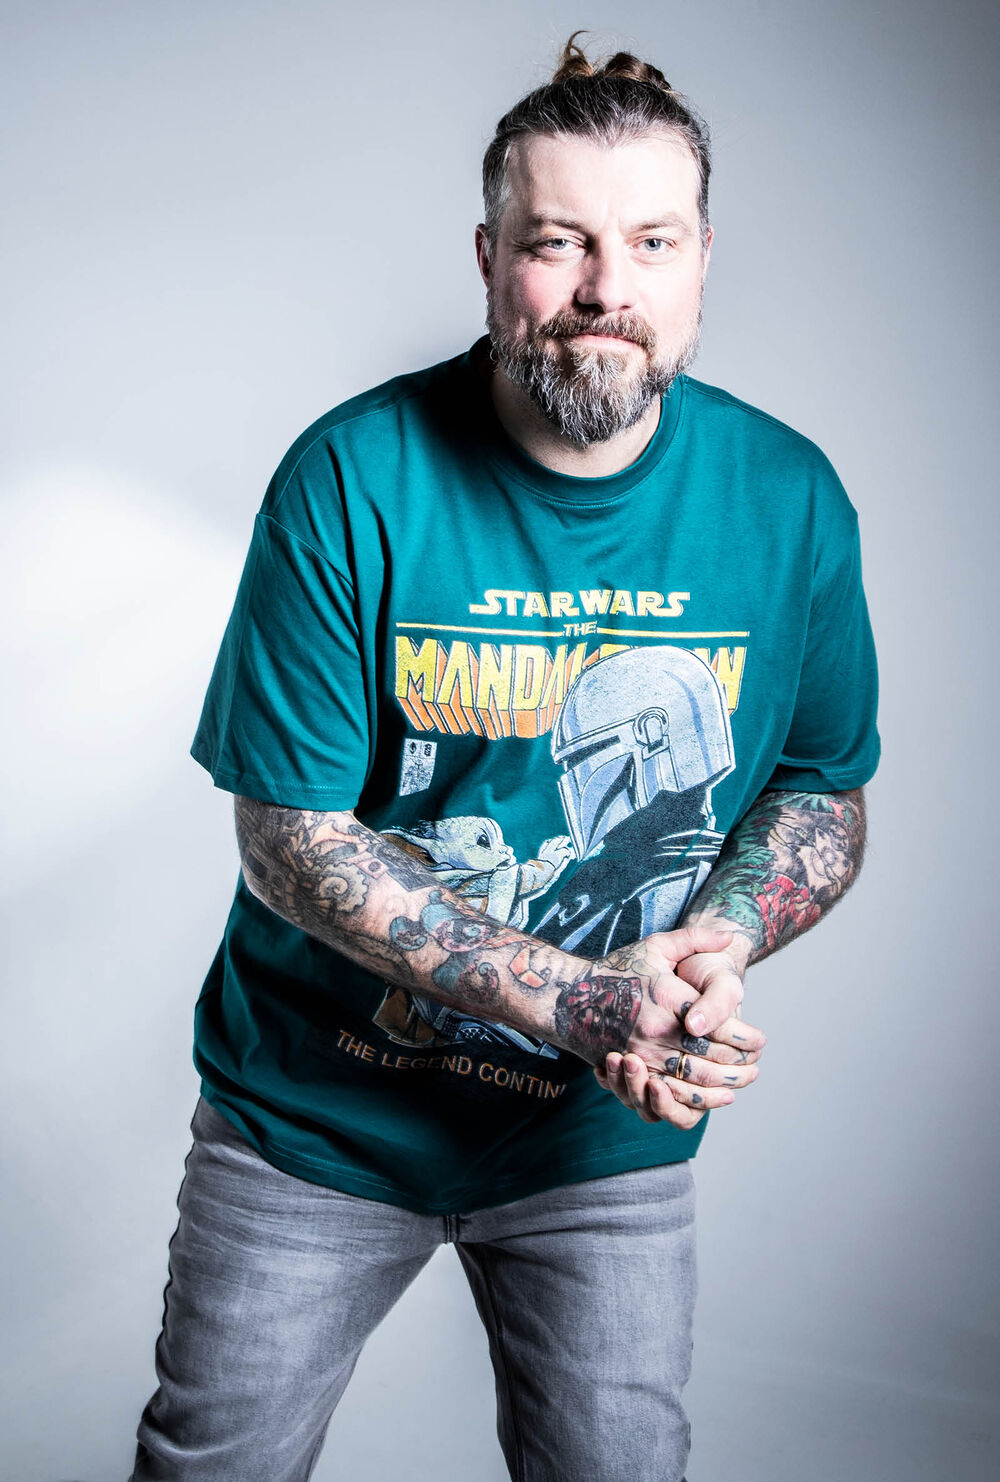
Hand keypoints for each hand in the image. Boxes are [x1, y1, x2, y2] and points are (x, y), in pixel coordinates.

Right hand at [592, 928, 765, 1128]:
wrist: (570, 998)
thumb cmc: (616, 970)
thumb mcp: (656, 947)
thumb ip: (695, 939)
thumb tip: (730, 936)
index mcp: (669, 999)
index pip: (720, 1027)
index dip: (747, 1039)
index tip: (761, 1042)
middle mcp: (657, 1030)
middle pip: (711, 1059)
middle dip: (739, 1068)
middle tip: (756, 1068)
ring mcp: (643, 1054)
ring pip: (693, 1081)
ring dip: (722, 1088)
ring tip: (739, 1085)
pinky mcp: (632, 1072)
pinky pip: (669, 1095)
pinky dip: (694, 1100)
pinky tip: (711, 1098)